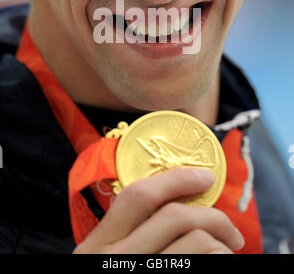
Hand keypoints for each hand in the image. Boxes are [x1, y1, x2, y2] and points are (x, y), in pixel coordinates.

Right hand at [73, 168, 243, 253]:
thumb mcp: (100, 262)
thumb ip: (126, 236)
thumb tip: (179, 206)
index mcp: (97, 247)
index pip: (139, 196)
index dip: (176, 179)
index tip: (205, 177)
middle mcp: (116, 262)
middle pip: (176, 217)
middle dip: (214, 217)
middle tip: (230, 232)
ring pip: (198, 244)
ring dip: (222, 246)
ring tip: (226, 256)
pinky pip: (204, 271)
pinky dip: (218, 263)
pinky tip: (218, 267)